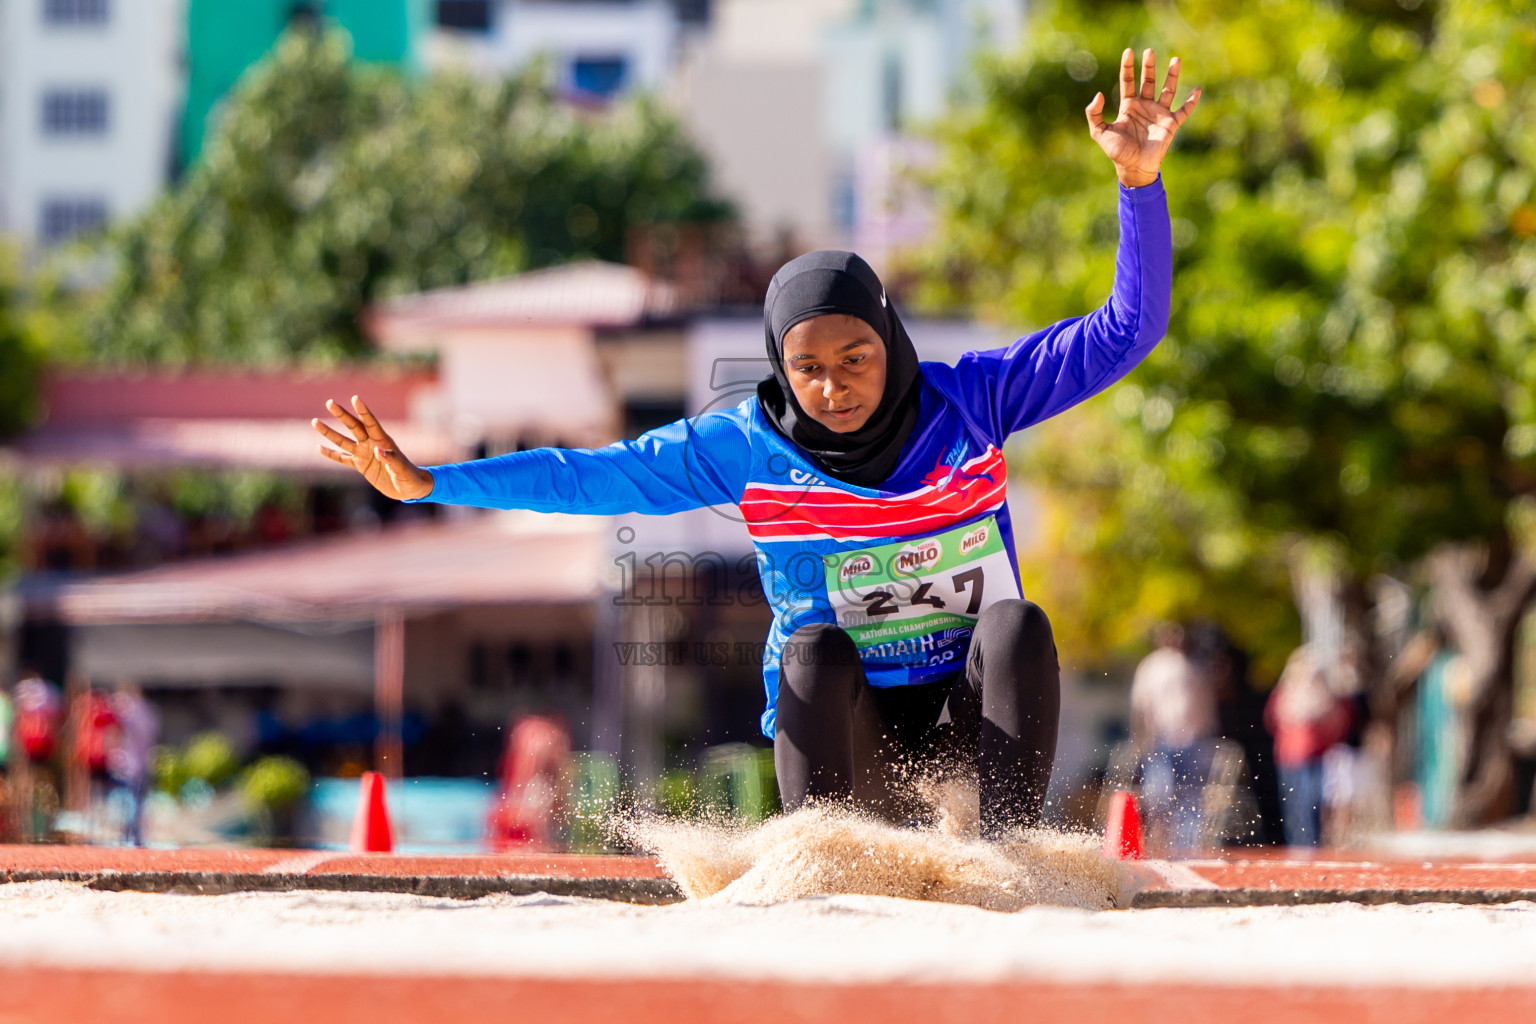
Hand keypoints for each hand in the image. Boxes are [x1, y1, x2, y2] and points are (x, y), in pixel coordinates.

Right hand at [312, 395, 433, 500]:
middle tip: (330, 402)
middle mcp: (371, 444)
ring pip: (343, 441)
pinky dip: (331, 454)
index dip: (363, 411)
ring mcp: (364, 454)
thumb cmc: (410, 477)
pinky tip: (319, 447)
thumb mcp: (402, 470)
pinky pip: (342, 458)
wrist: (409, 489)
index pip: (371, 423)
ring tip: (315, 422)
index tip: (355, 398)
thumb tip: (378, 450)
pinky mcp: (361, 465)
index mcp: (383, 442)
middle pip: (354, 427)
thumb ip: (392, 460)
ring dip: (329, 432)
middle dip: (342, 415)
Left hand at [1086, 49, 1200, 187]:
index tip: (1128, 52)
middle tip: (1149, 51)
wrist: (1134, 168)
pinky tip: (1197, 90)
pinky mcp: (1171, 124)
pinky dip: (1191, 101)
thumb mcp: (1099, 133)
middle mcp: (1144, 107)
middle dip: (1149, 66)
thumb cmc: (1117, 152)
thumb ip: (1093, 114)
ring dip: (1172, 76)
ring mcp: (1159, 114)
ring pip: (1167, 90)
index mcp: (1128, 107)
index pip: (1127, 82)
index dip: (1127, 67)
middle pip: (1148, 81)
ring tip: (1176, 60)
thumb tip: (1098, 94)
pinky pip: (1183, 110)